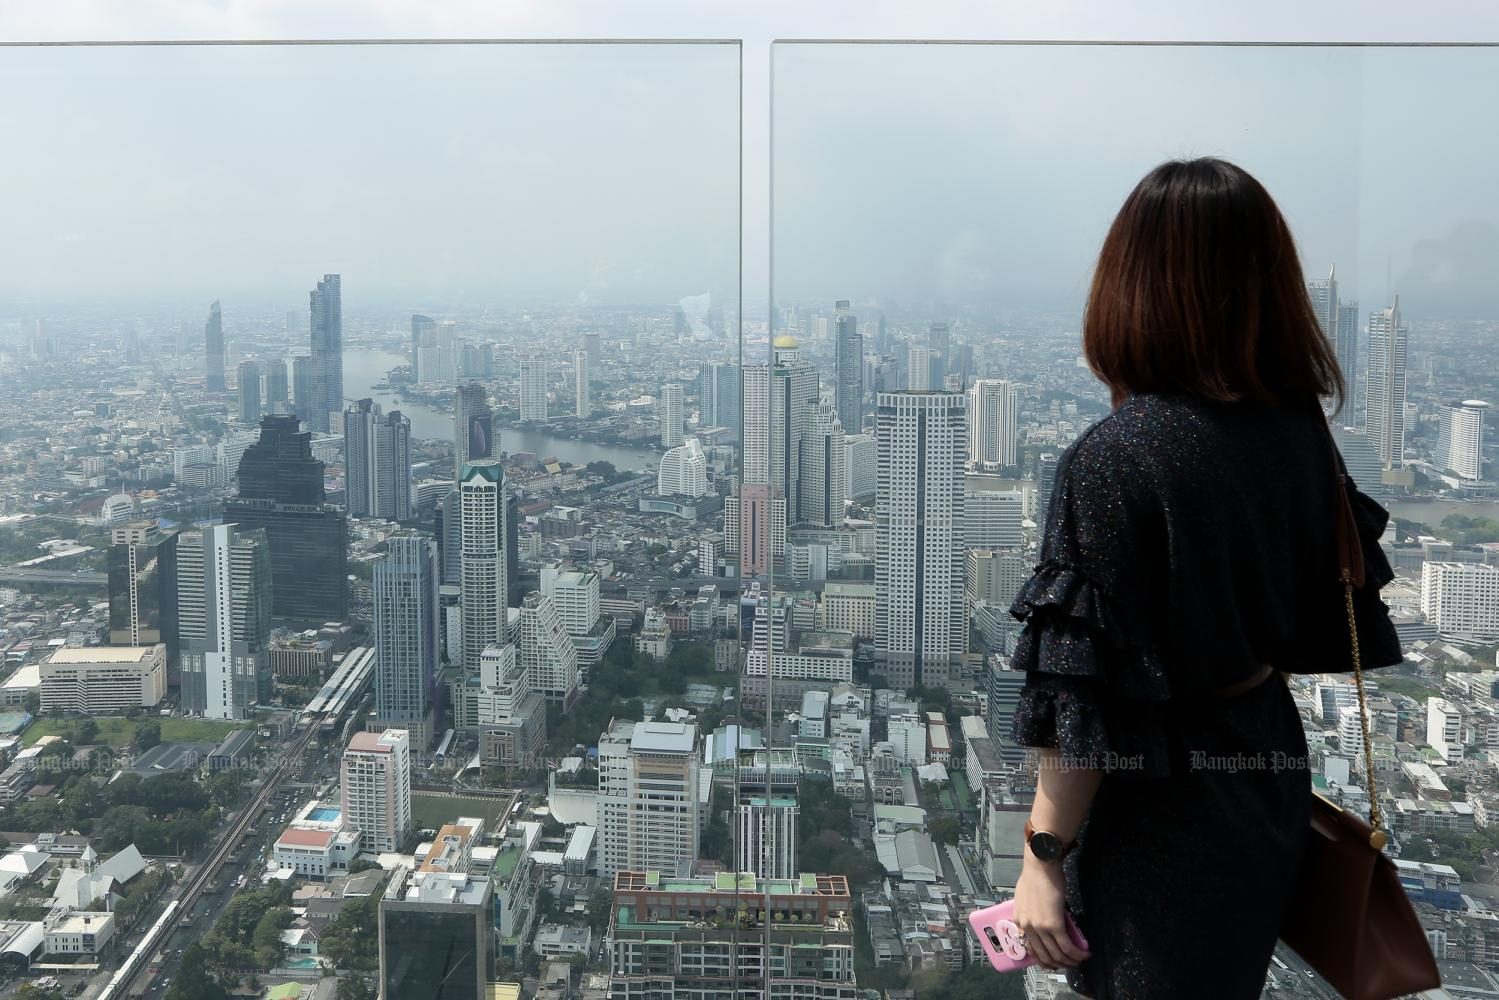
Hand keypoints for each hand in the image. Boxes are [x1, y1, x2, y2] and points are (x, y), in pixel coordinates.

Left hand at [1013, 854, 1088, 968]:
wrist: (1041, 865)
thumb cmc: (1035, 876)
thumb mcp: (1025, 899)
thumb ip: (1031, 913)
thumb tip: (1042, 921)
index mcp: (1018, 921)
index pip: (1030, 949)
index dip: (1043, 959)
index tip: (1054, 962)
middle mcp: (1027, 928)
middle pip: (1044, 956)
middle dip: (1058, 964)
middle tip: (1070, 964)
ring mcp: (1040, 928)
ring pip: (1057, 954)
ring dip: (1070, 961)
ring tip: (1080, 960)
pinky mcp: (1054, 925)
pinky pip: (1066, 946)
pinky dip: (1077, 954)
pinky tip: (1085, 954)